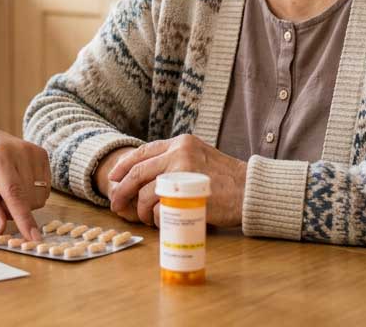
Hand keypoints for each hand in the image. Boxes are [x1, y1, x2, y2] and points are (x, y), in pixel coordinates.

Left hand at [0, 116, 50, 239]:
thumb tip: (0, 229)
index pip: (15, 194)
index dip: (24, 218)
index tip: (34, 238)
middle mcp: (20, 151)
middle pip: (28, 199)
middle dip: (12, 210)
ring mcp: (34, 151)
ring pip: (39, 196)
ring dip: (22, 202)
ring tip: (2, 190)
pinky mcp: (41, 154)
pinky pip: (44, 188)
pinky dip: (30, 193)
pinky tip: (14, 184)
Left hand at [107, 135, 246, 227]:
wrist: (252, 190)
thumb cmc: (228, 179)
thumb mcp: (200, 158)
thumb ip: (177, 161)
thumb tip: (150, 176)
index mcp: (181, 143)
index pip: (143, 152)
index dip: (124, 166)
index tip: (113, 178)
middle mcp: (179, 153)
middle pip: (138, 173)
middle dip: (122, 190)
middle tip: (115, 204)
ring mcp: (183, 173)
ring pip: (146, 194)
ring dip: (141, 210)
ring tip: (144, 219)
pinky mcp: (188, 194)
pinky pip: (160, 210)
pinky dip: (157, 219)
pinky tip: (161, 223)